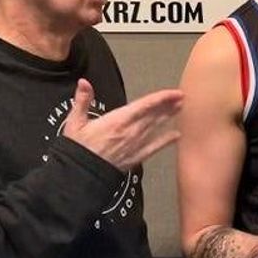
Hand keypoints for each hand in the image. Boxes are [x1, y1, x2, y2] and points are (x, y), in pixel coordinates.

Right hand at [62, 79, 182, 171]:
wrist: (80, 175)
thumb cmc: (77, 148)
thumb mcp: (75, 122)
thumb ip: (82, 100)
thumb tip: (84, 82)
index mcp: (118, 120)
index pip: (145, 105)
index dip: (162, 98)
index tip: (175, 93)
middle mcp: (131, 131)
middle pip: (154, 115)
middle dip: (169, 106)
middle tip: (182, 98)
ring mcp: (135, 145)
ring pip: (155, 128)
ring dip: (168, 118)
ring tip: (180, 109)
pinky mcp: (135, 158)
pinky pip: (154, 148)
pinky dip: (165, 141)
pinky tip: (176, 136)